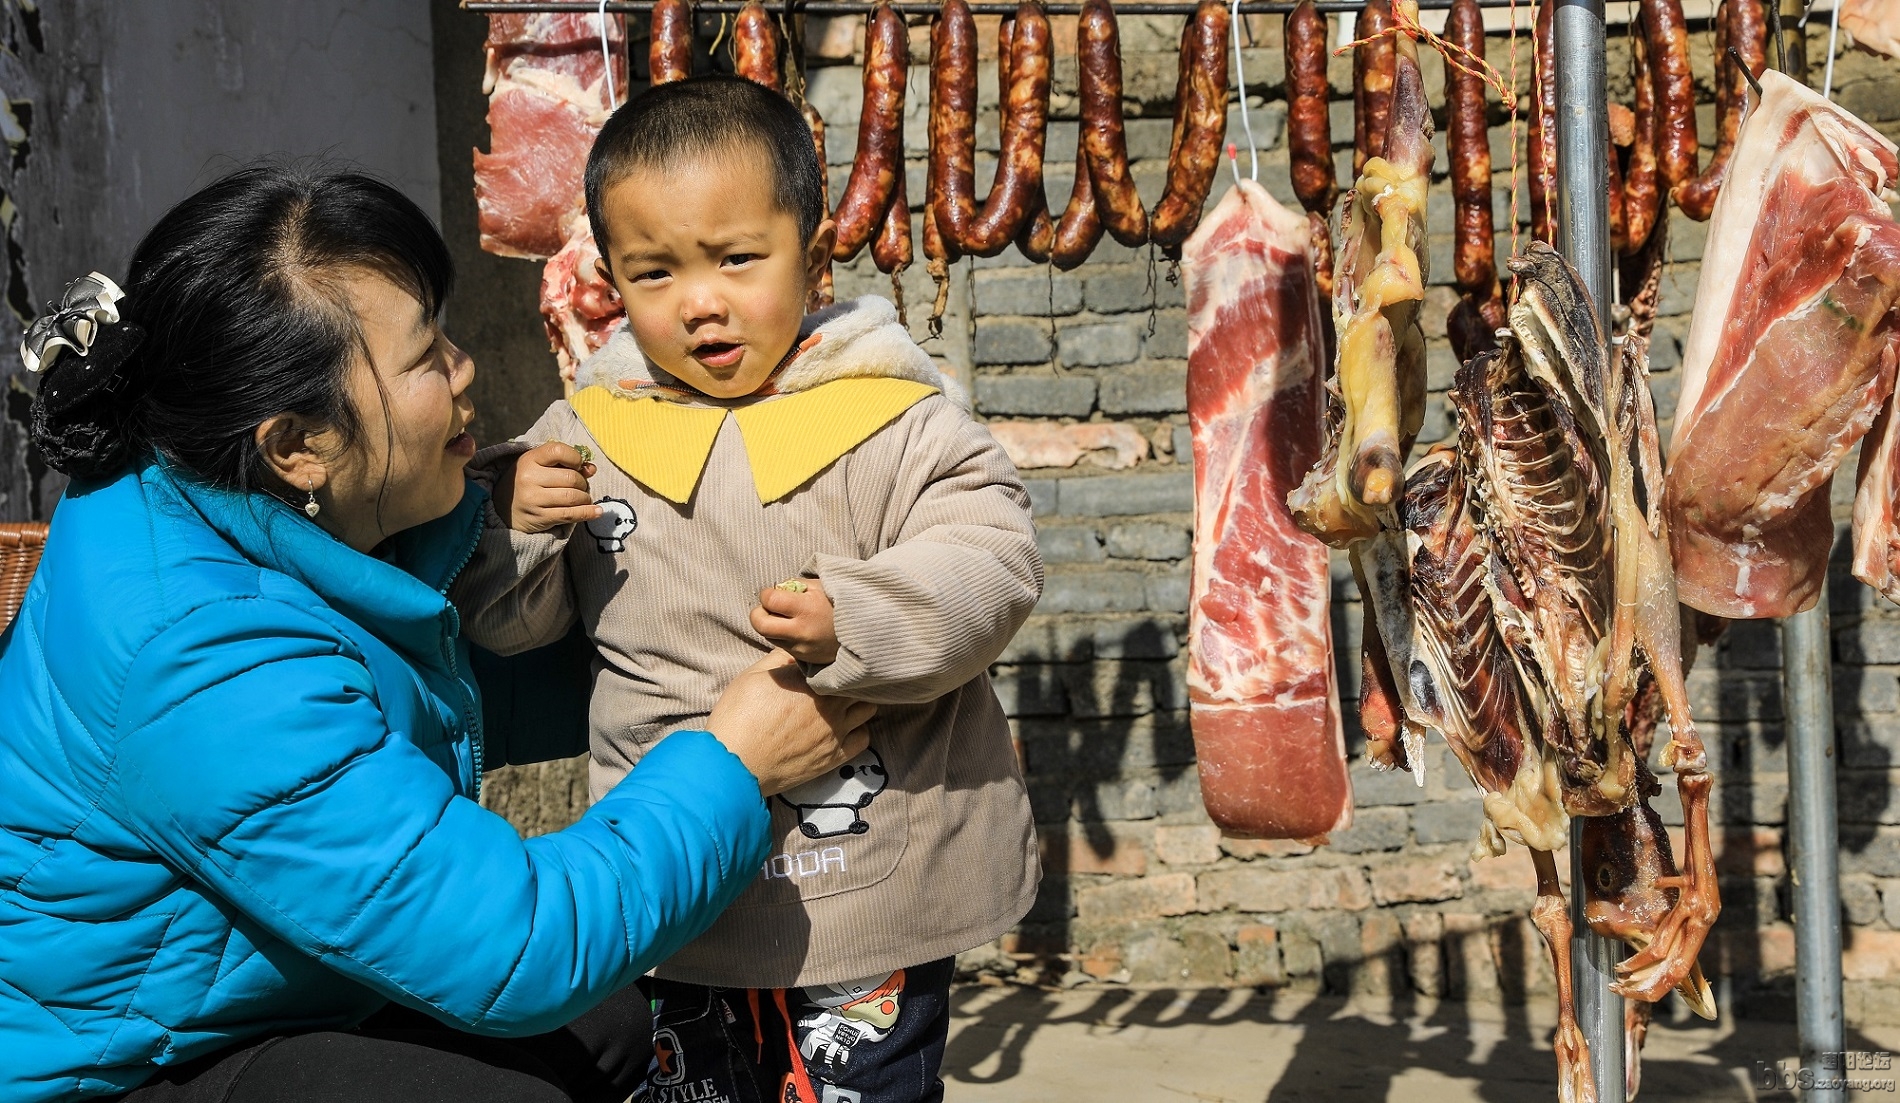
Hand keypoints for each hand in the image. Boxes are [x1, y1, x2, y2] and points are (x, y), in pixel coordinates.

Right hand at [499, 442, 599, 534]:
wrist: (503, 508)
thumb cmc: (529, 482)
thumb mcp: (540, 466)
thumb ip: (565, 464)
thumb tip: (592, 469)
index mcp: (529, 459)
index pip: (558, 451)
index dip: (575, 457)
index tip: (578, 465)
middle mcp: (529, 478)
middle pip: (571, 478)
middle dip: (583, 483)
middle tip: (581, 486)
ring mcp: (533, 499)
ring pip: (573, 497)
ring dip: (585, 498)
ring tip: (583, 498)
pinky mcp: (539, 517)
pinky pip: (570, 515)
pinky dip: (587, 513)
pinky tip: (596, 511)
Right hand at [707, 651, 873, 795]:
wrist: (735, 765)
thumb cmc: (737, 718)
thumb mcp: (751, 677)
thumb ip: (778, 659)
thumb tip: (795, 651)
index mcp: (808, 678)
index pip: (836, 659)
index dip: (833, 660)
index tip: (826, 665)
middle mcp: (828, 701)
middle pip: (858, 681)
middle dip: (849, 679)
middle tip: (837, 683)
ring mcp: (835, 729)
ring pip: (868, 708)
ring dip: (857, 703)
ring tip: (843, 705)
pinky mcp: (835, 755)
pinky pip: (864, 738)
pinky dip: (858, 731)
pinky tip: (843, 729)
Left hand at [751, 579, 838, 663]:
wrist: (863, 632)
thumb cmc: (839, 604)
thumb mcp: (820, 586)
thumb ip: (794, 585)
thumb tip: (775, 590)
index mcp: (807, 609)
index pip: (769, 600)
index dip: (767, 593)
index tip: (774, 592)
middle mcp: (801, 631)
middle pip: (759, 625)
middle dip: (759, 613)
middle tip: (769, 608)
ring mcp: (801, 648)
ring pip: (768, 636)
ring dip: (770, 625)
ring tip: (787, 618)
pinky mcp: (802, 658)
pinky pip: (780, 645)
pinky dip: (782, 635)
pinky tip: (796, 629)